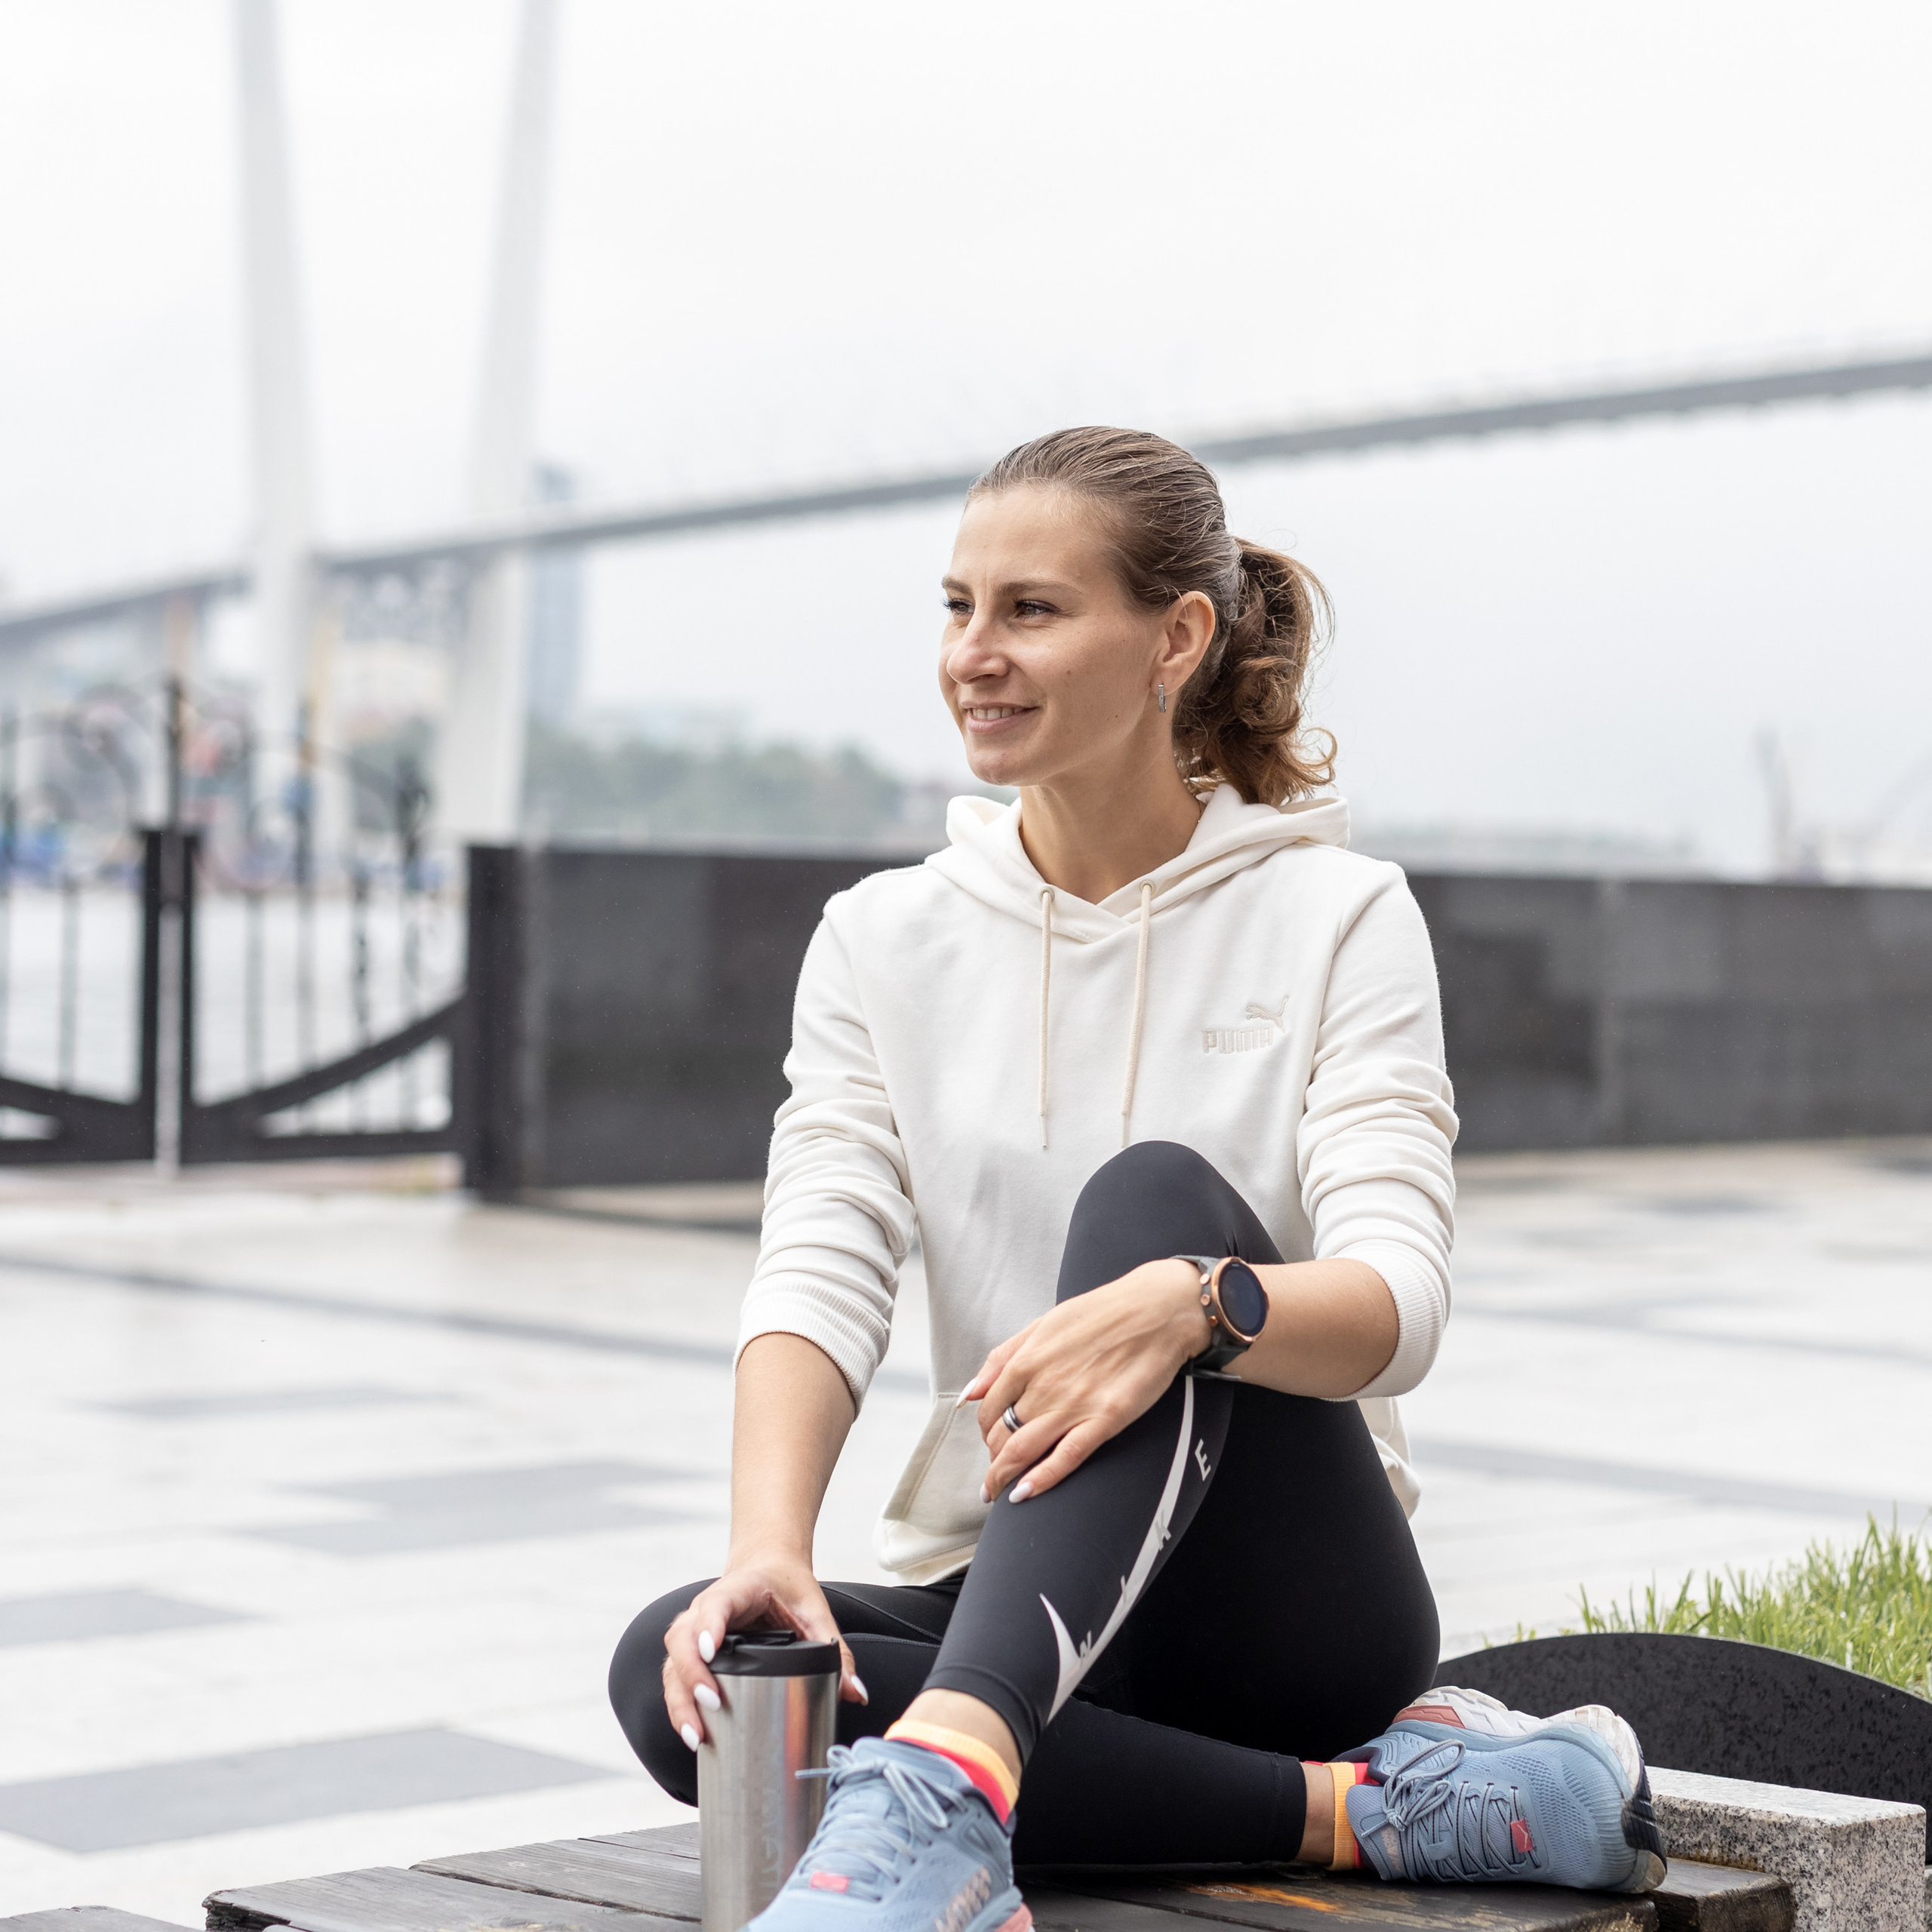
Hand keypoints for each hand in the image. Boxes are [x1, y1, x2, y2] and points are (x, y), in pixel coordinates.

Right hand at [661, 1553, 865, 1750]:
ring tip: (698, 1735)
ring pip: (673, 1663)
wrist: (767, 1568)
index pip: (714, 1605)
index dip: (708, 1627)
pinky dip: (680, 1705)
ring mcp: (694, 1632)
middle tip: (713, 1705)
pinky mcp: (692, 1653)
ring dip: (680, 1700)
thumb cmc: (787, 1587)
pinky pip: (676, 1678)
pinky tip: (694, 1734)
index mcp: (736, 1590)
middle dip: (691, 1675)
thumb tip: (855, 1693)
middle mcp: (705, 1610)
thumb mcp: (815, 1611)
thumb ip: (835, 1649)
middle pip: (682, 1640)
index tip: (712, 1651)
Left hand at [958, 1260, 1208, 1502]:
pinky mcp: (1105, 1420)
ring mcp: (1074, 1405)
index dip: (984, 1431)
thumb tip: (969, 1392)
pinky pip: (1066, 1457)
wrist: (1157, 1310)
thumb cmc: (1103, 1313)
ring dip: (1004, 1477)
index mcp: (1027, 1360)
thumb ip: (1003, 1357)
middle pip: (1001, 1435)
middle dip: (992, 1460)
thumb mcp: (1043, 1323)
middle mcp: (1044, 1385)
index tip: (989, 1441)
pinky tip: (1025, 1493)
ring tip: (998, 1493)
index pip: (988, 1408)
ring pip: (1024, 1451)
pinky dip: (1041, 1479)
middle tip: (994, 1474)